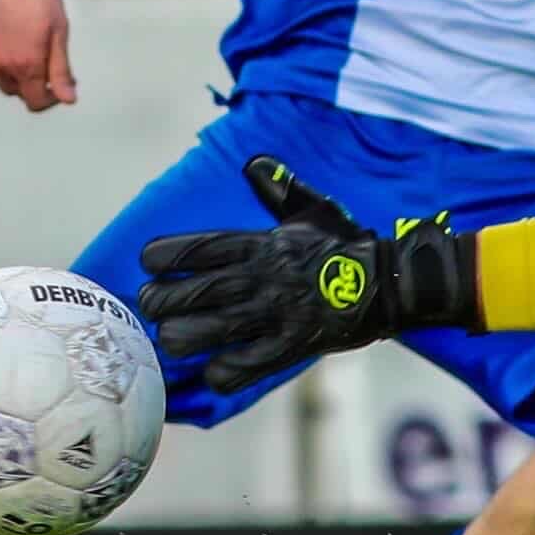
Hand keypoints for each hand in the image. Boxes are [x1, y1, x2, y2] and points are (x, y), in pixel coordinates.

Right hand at [0, 0, 77, 112]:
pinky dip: (2, 65)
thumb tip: (68, 98)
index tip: (61, 84)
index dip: (52, 98)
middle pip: (18, 93)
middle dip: (35, 87)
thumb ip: (61, 70)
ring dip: (17, 77)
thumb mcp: (59, 33)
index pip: (36, 101)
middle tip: (49, 66)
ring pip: (2, 81)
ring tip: (32, 55)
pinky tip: (15, 45)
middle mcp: (2, 64)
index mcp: (26, 65)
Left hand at [136, 158, 478, 396]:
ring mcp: (281, 312)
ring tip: (165, 340)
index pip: (208, 247)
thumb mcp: (311, 210)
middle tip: (146, 305)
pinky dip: (230, 369)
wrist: (389, 282)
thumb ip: (278, 188)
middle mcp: (268, 277)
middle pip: (206, 289)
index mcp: (266, 244)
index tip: (145, 260)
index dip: (171, 254)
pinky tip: (210, 373)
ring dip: (189, 334)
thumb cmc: (345, 244)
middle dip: (169, 298)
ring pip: (223, 326)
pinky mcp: (296, 344)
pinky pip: (255, 362)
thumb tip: (253, 161)